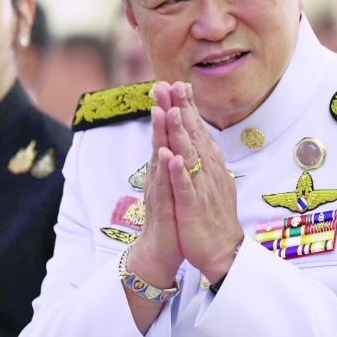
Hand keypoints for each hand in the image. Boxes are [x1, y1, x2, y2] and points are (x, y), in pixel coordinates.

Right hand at [125, 96, 184, 289]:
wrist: (161, 251)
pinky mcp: (162, 207)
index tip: (175, 84)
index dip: (172, 109)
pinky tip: (167, 155)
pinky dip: (166, 170)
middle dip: (162, 111)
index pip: (169, 134)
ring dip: (160, 134)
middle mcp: (159, 174)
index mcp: (166, 168)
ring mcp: (159, 190)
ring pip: (159, 157)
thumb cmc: (171, 218)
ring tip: (161, 110)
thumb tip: (177, 142)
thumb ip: (174, 163)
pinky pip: (164, 186)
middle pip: (160, 137)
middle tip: (161, 85)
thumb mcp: (175, 185)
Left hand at [158, 81, 243, 282]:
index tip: (175, 83)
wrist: (222, 249)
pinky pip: (185, 187)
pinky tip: (171, 157)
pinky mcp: (193, 206)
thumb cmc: (212, 214)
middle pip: (193, 134)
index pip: (196, 129)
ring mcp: (201, 187)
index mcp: (209, 163)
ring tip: (170, 111)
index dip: (185, 106)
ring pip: (189, 155)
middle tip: (170, 84)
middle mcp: (208, 170)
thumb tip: (202, 137)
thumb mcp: (210, 179)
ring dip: (179, 133)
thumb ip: (204, 157)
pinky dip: (178, 172)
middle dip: (180, 108)